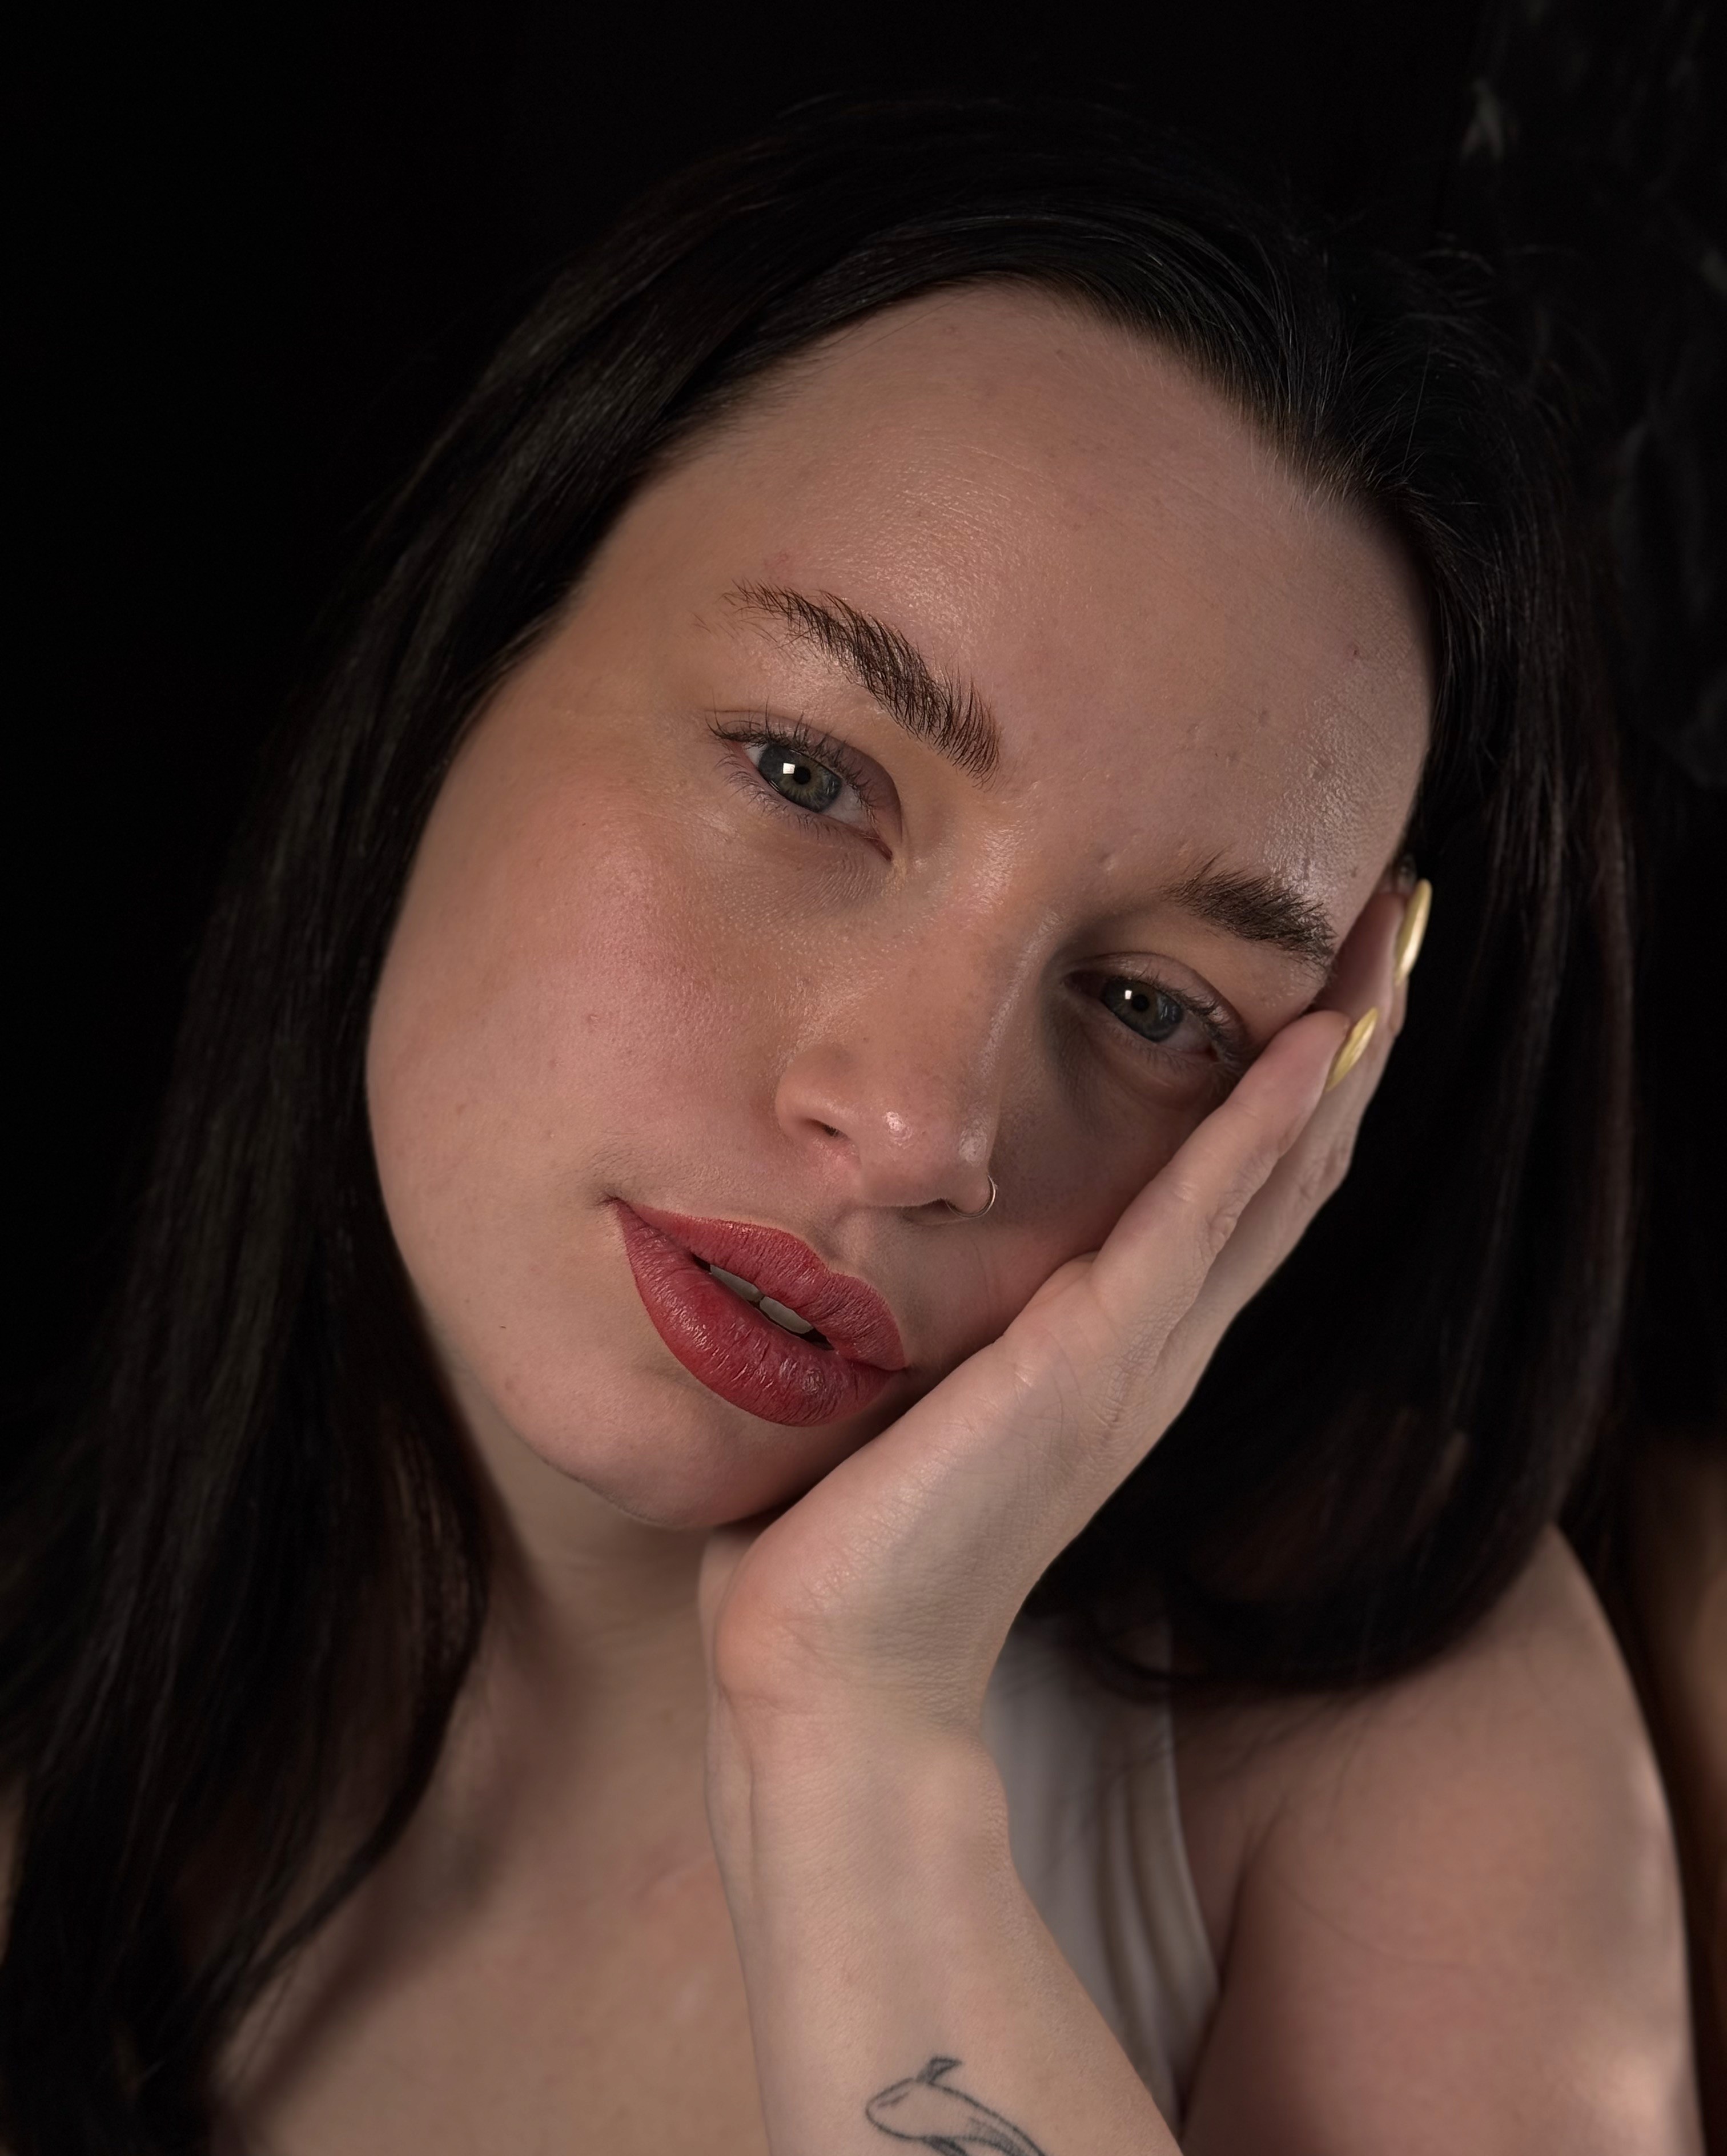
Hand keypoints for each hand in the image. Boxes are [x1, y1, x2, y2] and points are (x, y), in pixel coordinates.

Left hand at [699, 883, 1414, 1771]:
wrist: (836, 1675)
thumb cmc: (852, 1535)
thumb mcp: (916, 1384)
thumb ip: (940, 1312)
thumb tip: (876, 1228)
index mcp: (1117, 1348)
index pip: (1234, 1191)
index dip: (1293, 1083)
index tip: (1326, 972)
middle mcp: (1155, 1347)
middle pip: (1287, 1167)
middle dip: (1348, 1037)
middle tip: (1398, 915)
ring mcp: (1135, 1357)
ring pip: (1274, 1177)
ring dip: (1338, 1052)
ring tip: (1393, 938)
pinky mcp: (1088, 1365)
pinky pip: (1200, 1223)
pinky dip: (1261, 1130)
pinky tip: (1308, 1045)